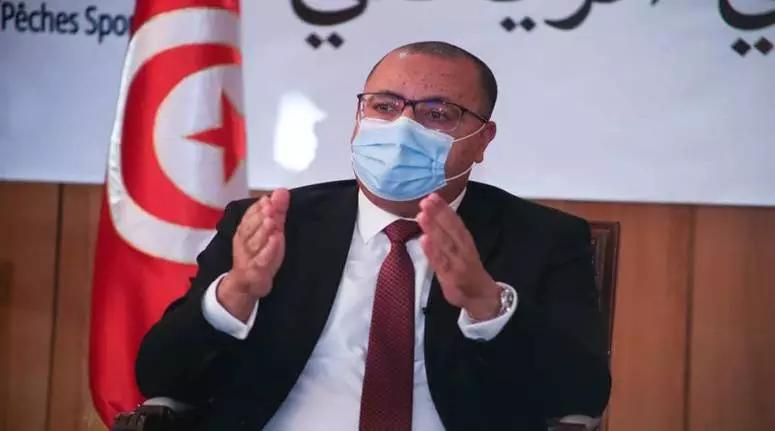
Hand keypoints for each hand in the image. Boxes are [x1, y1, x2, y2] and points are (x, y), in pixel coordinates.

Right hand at [217, 188, 289, 320]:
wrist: (247, 284)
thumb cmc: (259, 255)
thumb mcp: (271, 231)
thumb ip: (277, 211)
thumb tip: (281, 191)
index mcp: (245, 231)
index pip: (248, 217)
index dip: (257, 208)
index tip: (266, 199)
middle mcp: (244, 243)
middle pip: (249, 228)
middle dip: (259, 216)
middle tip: (269, 206)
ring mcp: (249, 257)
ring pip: (254, 243)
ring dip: (263, 230)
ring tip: (272, 220)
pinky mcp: (256, 270)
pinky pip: (261, 259)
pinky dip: (268, 250)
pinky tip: (275, 241)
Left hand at [416, 193, 500, 319]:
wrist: (482, 297)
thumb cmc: (467, 270)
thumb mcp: (460, 250)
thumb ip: (448, 235)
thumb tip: (432, 215)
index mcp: (465, 241)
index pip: (455, 222)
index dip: (444, 209)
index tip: (433, 196)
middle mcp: (463, 250)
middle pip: (451, 230)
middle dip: (438, 214)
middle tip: (425, 201)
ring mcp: (457, 263)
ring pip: (445, 244)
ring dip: (433, 229)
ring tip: (422, 216)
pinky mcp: (451, 277)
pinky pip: (440, 263)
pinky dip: (432, 251)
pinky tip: (423, 239)